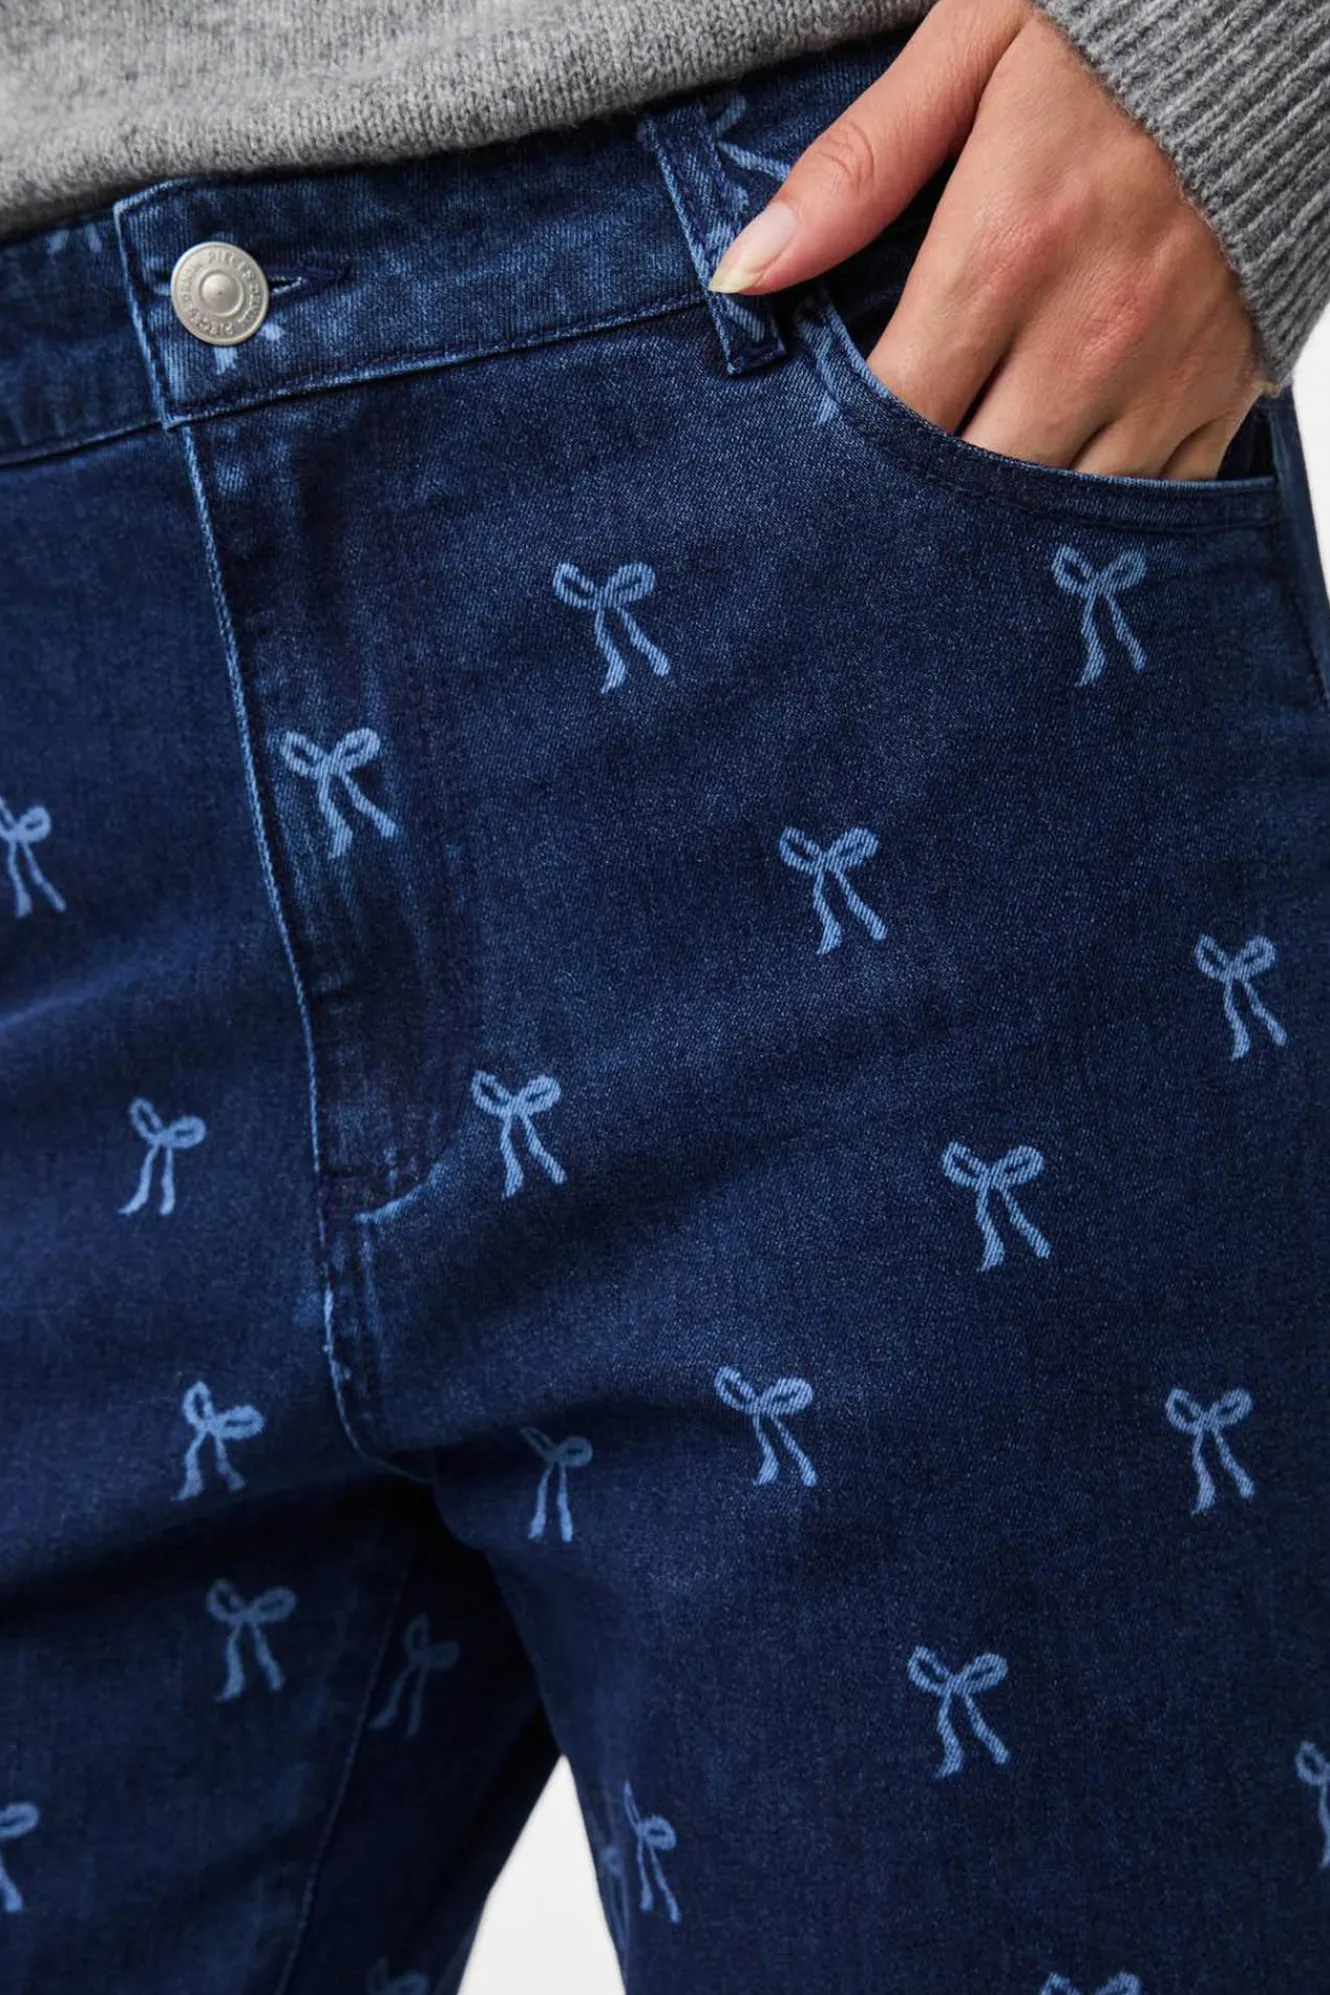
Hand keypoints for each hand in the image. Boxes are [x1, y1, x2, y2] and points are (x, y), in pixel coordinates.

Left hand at [710, 0, 1271, 479]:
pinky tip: (1044, 483)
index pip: (895, 409)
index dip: (844, 450)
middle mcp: (1091, 332)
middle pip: (968, 482)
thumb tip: (742, 271)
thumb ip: (857, 170)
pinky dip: (1084, 506)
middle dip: (913, 499)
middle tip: (872, 500)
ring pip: (1051, 510)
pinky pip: (1140, 502)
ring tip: (951, 498)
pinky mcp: (1222, 395)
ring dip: (995, 517)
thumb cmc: (1118, 30)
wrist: (1296, 20)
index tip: (815, 458)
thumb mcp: (973, 53)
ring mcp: (1165, 374)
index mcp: (1010, 248)